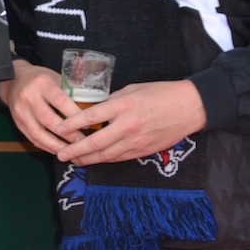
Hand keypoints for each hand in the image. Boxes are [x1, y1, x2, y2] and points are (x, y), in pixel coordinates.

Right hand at [0, 59, 84, 154]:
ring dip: (57, 146)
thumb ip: (71, 92)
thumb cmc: (42, 80)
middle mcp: (28, 97)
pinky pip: (33, 139)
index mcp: (42, 83)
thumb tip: (94, 109)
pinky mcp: (18, 123)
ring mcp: (21, 111)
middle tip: (84, 142)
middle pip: (49, 120)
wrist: (15, 81)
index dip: (75, 115)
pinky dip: (47, 147)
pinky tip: (59, 151)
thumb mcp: (57, 78)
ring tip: (72, 152)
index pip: (60, 101)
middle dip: (68, 134)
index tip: (89, 124)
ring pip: (39, 134)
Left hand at [55, 79, 206, 165]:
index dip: (73, 124)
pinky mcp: (144, 150)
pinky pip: (120, 157)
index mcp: (124, 105)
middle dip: (75, 150)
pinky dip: (104, 160)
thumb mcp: (132, 89)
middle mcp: (128, 125)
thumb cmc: (160, 93)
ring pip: (106, 155)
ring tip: (73, 160)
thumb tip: (93, 109)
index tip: (59, 129)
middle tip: (60, 154)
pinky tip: (93, 160)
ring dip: (87, 159)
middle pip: (96, 142)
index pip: (91, 116)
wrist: (190, 107)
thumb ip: (112, 101)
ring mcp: (137, 140)